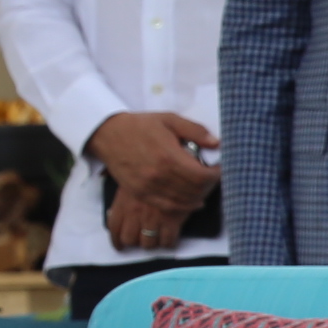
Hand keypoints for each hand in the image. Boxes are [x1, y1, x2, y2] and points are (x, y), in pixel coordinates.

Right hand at [86, 111, 215, 209]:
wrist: (109, 134)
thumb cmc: (141, 125)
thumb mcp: (169, 119)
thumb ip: (194, 131)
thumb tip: (216, 143)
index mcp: (168, 156)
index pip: (201, 176)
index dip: (216, 175)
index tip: (219, 168)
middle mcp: (159, 176)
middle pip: (195, 191)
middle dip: (209, 186)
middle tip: (213, 177)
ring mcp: (148, 188)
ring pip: (183, 202)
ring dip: (198, 197)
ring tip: (203, 187)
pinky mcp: (141, 194)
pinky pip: (168, 207)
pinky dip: (183, 206)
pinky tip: (191, 201)